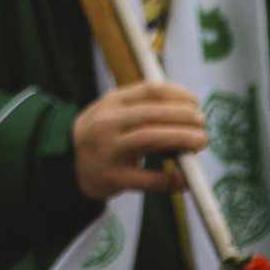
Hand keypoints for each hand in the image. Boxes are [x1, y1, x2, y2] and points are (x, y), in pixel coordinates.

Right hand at [72, 80, 206, 200]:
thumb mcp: (112, 110)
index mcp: (111, 102)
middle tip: (202, 123)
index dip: (177, 94)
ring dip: (180, 138)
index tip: (193, 101)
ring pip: (149, 139)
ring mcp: (110, 150)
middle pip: (151, 114)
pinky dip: (170, 179)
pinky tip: (184, 178)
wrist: (67, 161)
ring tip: (200, 140)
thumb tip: (186, 111)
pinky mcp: (114, 177)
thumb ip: (142, 106)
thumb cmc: (100, 132)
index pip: (149, 90)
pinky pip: (147, 179)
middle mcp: (108, 123)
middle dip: (183, 117)